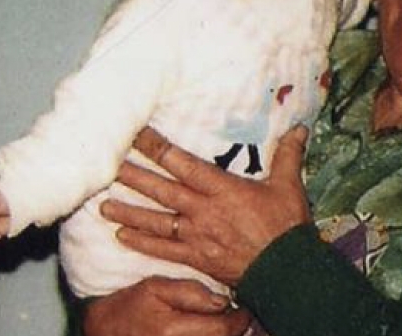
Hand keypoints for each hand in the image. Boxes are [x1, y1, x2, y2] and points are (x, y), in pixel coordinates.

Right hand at [83, 277, 250, 335]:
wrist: (105, 332)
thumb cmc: (128, 307)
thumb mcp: (154, 288)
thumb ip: (189, 292)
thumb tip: (223, 301)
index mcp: (172, 330)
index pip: (223, 328)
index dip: (238, 317)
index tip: (243, 307)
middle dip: (234, 328)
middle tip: (238, 314)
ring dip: (223, 335)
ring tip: (223, 324)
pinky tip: (207, 331)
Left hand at [101, 126, 310, 284]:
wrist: (288, 273)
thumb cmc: (287, 228)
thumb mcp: (289, 187)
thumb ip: (288, 156)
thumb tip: (299, 128)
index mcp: (223, 189)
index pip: (183, 163)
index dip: (158, 148)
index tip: (137, 134)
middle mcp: (204, 210)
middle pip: (161, 190)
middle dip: (133, 176)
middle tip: (107, 165)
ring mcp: (197, 235)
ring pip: (156, 220)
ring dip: (128, 212)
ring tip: (102, 204)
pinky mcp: (196, 257)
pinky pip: (163, 250)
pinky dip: (141, 243)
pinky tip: (121, 236)